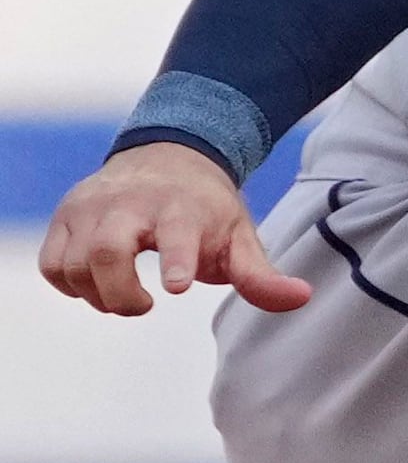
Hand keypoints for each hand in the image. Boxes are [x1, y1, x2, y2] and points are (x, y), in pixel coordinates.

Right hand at [36, 142, 308, 317]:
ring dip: (95, 294)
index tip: (175, 287)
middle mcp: (130, 205)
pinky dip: (68, 284)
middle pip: (106, 252)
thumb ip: (262, 276)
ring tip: (127, 296)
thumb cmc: (207, 209)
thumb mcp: (241, 237)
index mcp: (182, 209)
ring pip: (73, 262)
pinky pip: (52, 263)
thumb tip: (300, 298)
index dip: (176, 261)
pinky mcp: (66, 216)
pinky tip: (97, 285)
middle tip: (144, 306)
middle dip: (119, 293)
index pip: (175, 234)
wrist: (170, 156)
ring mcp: (92, 208)